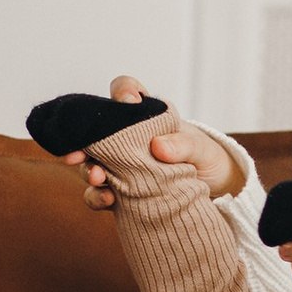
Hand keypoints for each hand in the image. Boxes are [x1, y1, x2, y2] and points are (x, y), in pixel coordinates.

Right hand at [67, 75, 244, 209]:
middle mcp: (126, 138)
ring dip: (88, 171)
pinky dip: (98, 196)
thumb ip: (184, 144)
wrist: (214, 187)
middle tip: (77, 154)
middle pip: (95, 131)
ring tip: (97, 179)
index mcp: (146, 115)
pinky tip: (106, 200)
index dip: (122, 91)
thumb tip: (158, 147)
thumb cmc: (205, 157)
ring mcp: (120, 164)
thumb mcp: (201, 148)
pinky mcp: (121, 189)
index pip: (126, 91)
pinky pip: (100, 192)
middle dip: (82, 141)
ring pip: (92, 163)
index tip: (127, 101)